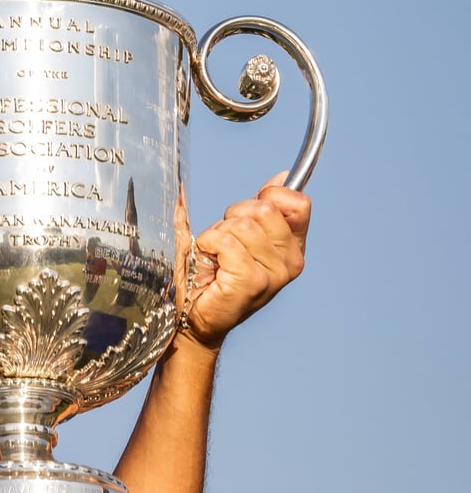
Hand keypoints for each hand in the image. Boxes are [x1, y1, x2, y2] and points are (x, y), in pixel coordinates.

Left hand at [181, 172, 310, 351]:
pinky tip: (210, 264)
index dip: (267, 198)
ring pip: (242, 225)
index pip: (299, 203)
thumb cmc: (212, 274)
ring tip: (215, 257)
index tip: (247, 215)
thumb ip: (261, 206)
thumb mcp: (240, 233)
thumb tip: (283, 177)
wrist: (193, 315)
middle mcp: (291, 261)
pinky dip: (208, 246)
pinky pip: (226, 243)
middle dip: (232, 217)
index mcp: (293, 247)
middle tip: (223, 243)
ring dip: (216, 235)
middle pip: (264, 208)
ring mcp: (274, 274)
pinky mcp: (252, 282)